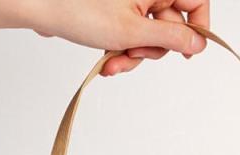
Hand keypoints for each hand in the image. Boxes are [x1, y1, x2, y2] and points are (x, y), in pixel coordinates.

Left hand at [0, 0, 209, 75]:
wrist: (41, 8)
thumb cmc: (80, 10)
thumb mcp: (132, 31)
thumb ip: (170, 37)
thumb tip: (199, 43)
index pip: (196, 1)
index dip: (196, 28)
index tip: (187, 52)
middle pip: (170, 23)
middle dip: (152, 48)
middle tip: (131, 54)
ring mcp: (132, 0)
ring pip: (150, 34)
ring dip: (134, 54)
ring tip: (113, 62)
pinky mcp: (118, 10)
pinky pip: (132, 34)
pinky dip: (123, 50)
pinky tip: (107, 60)